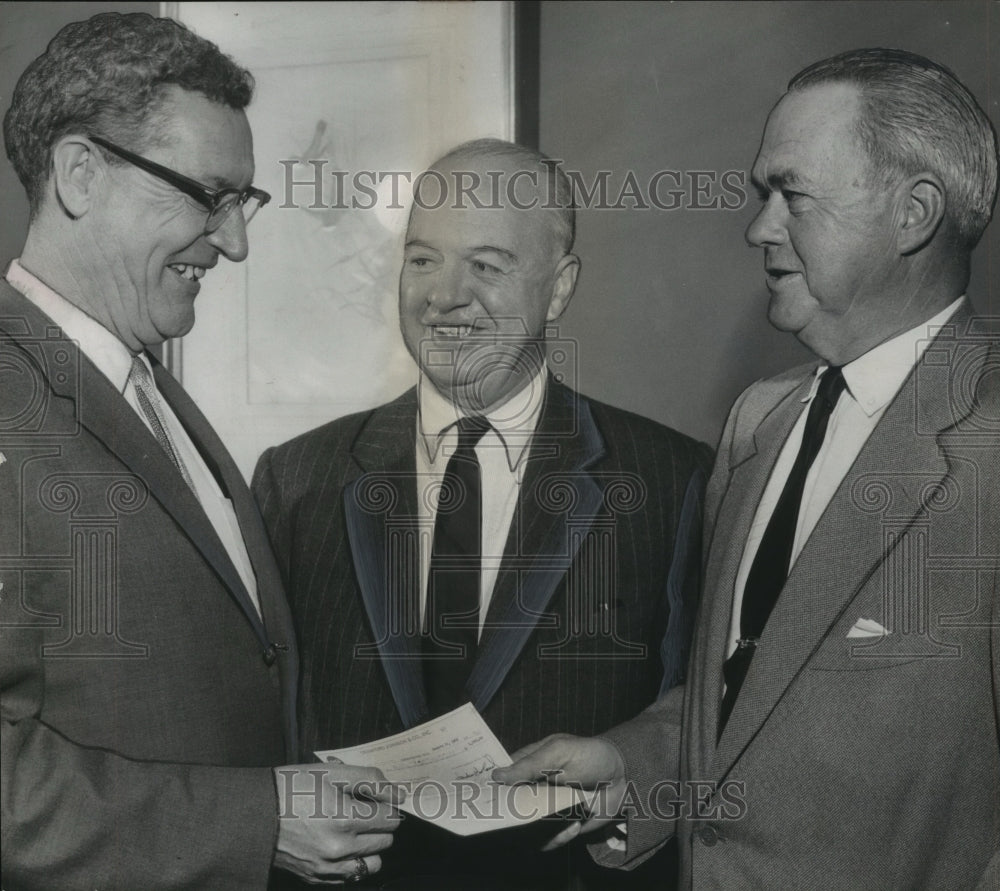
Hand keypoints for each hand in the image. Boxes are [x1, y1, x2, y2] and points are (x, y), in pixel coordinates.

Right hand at [272, 763, 402, 884]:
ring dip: (371, 847)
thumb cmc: (291, 787)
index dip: (385, 805)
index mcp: (345, 818)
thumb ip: (370, 780)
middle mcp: (340, 848)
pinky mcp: (317, 877)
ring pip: (373, 863)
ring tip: (354, 830)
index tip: (375, 799)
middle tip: (361, 810)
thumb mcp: (331, 772)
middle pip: (385, 841)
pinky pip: (352, 875)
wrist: (253, 813)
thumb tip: (398, 793)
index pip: (391, 819)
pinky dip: (353, 861)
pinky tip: (340, 844)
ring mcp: (328, 867)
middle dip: (379, 824)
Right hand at [492, 734, 626, 850]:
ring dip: (540, 828)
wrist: (624, 777)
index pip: (502, 777)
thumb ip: (530, 764)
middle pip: (510, 807)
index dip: (491, 787)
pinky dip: (558, 837)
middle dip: (512, 815)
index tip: (482, 796)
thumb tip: (497, 775)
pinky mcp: (560, 827)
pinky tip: (575, 824)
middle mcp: (534, 789)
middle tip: (520, 816)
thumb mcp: (560, 752)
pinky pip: (547, 841)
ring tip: (562, 819)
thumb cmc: (591, 756)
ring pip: (526, 828)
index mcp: (530, 764)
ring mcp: (546, 809)